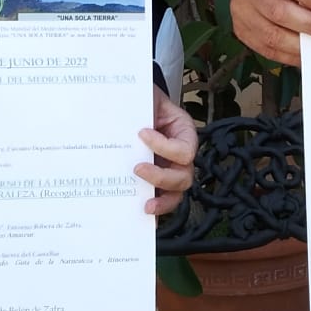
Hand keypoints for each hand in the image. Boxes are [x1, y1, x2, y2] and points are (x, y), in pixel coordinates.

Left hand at [136, 86, 197, 215]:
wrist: (133, 103)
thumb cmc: (143, 99)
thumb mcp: (148, 97)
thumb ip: (145, 105)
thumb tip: (127, 118)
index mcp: (184, 132)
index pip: (184, 149)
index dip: (165, 146)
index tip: (142, 134)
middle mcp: (181, 154)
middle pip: (184, 176)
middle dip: (162, 177)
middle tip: (137, 168)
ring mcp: (169, 169)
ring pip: (176, 193)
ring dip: (163, 202)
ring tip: (146, 206)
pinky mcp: (156, 180)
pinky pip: (161, 199)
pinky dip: (155, 208)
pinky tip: (140, 213)